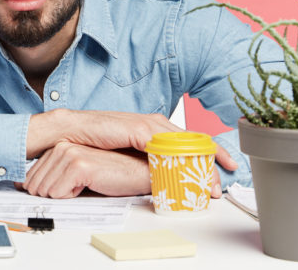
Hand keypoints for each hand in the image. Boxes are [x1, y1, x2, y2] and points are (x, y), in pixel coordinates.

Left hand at [21, 142, 150, 197]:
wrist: (139, 173)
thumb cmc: (110, 176)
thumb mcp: (75, 176)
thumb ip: (50, 176)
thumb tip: (22, 185)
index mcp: (59, 147)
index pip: (31, 177)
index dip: (48, 190)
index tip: (69, 186)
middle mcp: (61, 147)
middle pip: (35, 185)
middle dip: (55, 194)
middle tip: (80, 187)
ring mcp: (69, 153)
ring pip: (45, 191)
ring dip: (66, 196)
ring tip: (87, 185)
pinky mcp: (79, 165)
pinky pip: (58, 193)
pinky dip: (72, 197)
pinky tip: (91, 185)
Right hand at [26, 109, 238, 197]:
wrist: (69, 128)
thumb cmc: (95, 138)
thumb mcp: (127, 150)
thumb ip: (147, 156)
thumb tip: (163, 173)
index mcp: (152, 125)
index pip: (187, 137)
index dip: (209, 149)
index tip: (227, 164)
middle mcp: (152, 121)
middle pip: (191, 138)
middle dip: (211, 156)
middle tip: (228, 173)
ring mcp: (145, 123)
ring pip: (182, 142)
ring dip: (199, 160)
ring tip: (212, 177)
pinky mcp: (136, 129)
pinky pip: (164, 144)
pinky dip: (179, 156)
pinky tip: (188, 167)